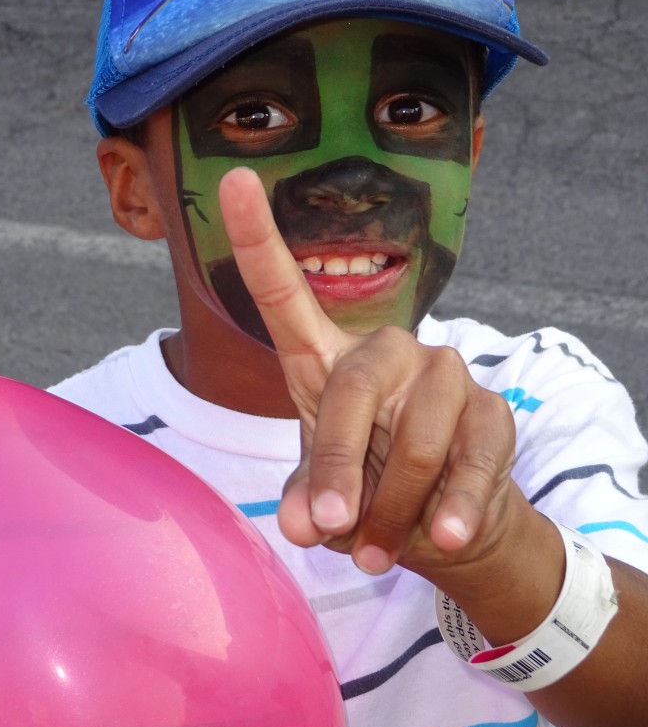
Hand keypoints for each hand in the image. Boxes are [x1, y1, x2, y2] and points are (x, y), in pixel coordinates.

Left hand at [218, 166, 518, 578]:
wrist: (445, 520)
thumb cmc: (368, 490)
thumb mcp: (326, 497)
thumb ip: (308, 499)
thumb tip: (302, 523)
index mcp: (325, 360)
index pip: (283, 292)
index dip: (256, 237)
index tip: (235, 178)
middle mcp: (383, 352)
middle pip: (353, 391)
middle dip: (341, 466)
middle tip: (334, 531)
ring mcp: (442, 373)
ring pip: (416, 437)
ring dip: (396, 507)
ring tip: (379, 549)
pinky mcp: (491, 407)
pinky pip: (473, 458)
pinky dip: (453, 508)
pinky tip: (444, 537)